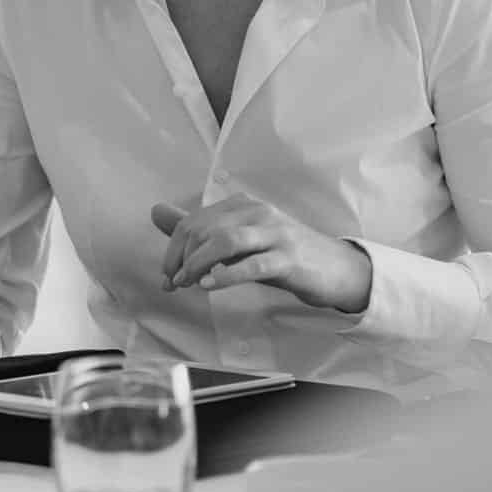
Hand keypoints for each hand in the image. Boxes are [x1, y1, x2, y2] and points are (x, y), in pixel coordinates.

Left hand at [153, 195, 373, 313]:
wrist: (335, 268)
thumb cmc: (282, 255)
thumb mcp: (239, 240)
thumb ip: (199, 228)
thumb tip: (156, 212)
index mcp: (243, 205)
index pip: (194, 221)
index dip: (173, 249)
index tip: (167, 277)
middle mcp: (258, 213)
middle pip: (205, 229)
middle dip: (182, 259)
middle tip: (174, 284)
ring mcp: (275, 234)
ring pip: (226, 241)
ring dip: (198, 264)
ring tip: (188, 283)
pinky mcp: (288, 259)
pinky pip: (252, 265)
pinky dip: (227, 276)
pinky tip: (210, 285)